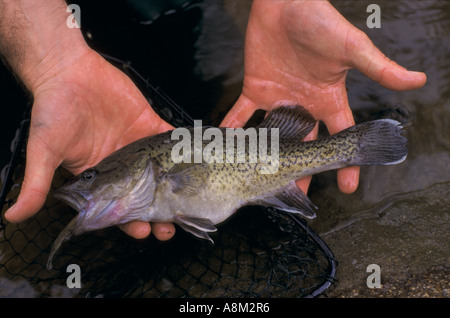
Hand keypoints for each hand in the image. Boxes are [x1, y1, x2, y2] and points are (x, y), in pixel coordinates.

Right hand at [4, 48, 175, 240]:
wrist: (68, 71)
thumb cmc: (53, 110)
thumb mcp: (44, 150)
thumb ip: (37, 183)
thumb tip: (12, 216)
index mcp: (98, 178)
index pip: (116, 208)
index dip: (129, 223)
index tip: (144, 232)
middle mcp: (121, 166)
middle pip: (144, 197)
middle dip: (158, 214)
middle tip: (171, 226)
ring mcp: (138, 146)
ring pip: (163, 174)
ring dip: (176, 190)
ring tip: (188, 204)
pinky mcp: (149, 124)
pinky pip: (171, 140)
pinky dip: (185, 151)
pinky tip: (197, 164)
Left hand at [220, 0, 425, 193]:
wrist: (285, 2)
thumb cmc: (320, 21)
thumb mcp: (352, 48)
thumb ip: (379, 68)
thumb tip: (417, 80)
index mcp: (328, 99)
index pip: (341, 136)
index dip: (345, 161)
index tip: (347, 185)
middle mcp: (304, 104)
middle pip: (304, 145)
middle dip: (301, 169)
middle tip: (297, 193)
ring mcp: (278, 99)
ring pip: (273, 136)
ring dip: (267, 157)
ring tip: (261, 179)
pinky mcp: (255, 89)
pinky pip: (242, 114)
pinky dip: (233, 128)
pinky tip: (227, 146)